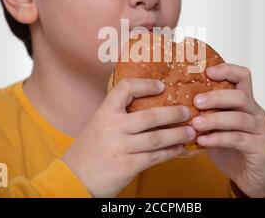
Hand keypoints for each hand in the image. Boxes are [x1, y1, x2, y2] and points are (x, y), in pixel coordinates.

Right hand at [61, 78, 195, 197]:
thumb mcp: (97, 126)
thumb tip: (148, 110)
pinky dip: (170, 152)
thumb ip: (117, 117)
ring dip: (178, 134)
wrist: (74, 179)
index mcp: (103, 113)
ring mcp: (120, 147)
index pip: (125, 88)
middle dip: (173, 113)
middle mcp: (112, 128)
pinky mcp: (127, 166)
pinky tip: (178, 149)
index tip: (161, 86)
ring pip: (157, 138)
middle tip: (186, 112)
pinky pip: (155, 157)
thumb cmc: (88, 152)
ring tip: (190, 131)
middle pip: (150, 116)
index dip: (145, 84)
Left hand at [191, 63, 264, 197]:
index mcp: (245, 102)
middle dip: (216, 97)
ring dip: (215, 119)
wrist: (253, 176)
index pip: (242, 76)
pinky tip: (202, 140)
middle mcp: (255, 112)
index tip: (207, 71)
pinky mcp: (260, 147)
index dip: (227, 70)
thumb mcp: (217, 127)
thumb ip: (204, 115)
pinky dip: (218, 138)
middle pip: (240, 96)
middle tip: (196, 101)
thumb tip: (175, 103)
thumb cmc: (232, 148)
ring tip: (195, 123)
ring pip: (239, 118)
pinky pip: (238, 139)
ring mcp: (260, 129)